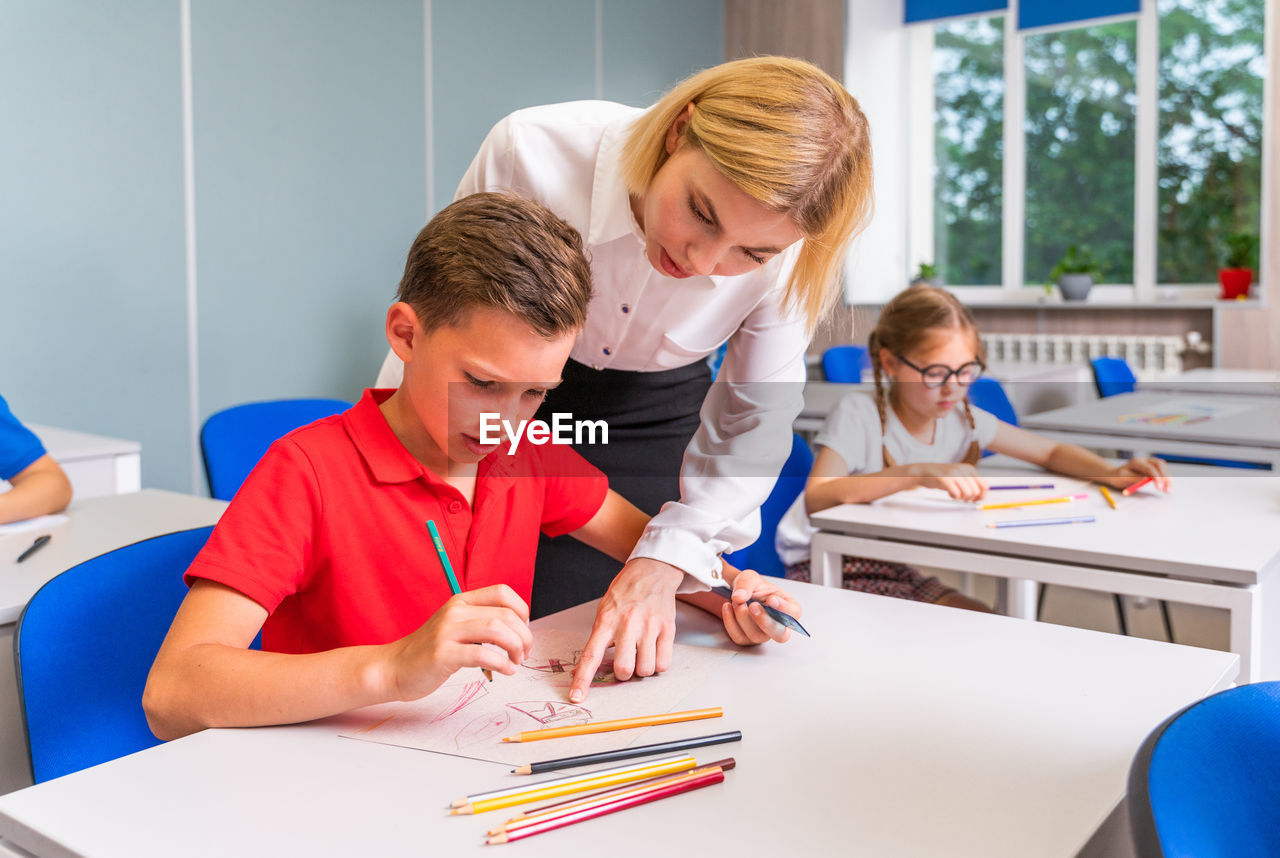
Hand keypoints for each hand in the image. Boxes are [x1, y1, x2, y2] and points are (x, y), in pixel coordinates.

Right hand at [384, 585, 530, 701]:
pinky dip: (501, 663)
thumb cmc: (430, 651)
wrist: (393, 668)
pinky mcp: (442, 654)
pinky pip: (481, 654)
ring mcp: (446, 631)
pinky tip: (505, 671)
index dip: (522, 611)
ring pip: (496, 630)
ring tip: (516, 663)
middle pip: (505, 614)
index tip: (524, 631)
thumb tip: (518, 630)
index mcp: (460, 601)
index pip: (502, 592)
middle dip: (524, 636)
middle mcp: (454, 611)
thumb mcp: (455, 627)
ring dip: (515, 648)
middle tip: (524, 654)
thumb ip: (480, 622)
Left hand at [569, 558, 683, 702]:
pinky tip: (654, 651)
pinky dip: (658, 664)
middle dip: (623, 673)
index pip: (591, 655)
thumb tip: (582, 669)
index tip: (576, 697)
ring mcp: (650, 627)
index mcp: (607, 621)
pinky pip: (664, 663)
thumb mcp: (604, 611)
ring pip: (646, 669)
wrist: (652, 571)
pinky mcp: (667, 629)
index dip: (583, 679)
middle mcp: (628, 624)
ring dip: (642, 669)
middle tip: (625, 662)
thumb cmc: (625, 593)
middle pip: (624, 669)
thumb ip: (597, 639)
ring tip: (641, 654)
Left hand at [718, 568, 801, 645]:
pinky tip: (727, 607)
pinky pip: (739, 637)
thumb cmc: (751, 586)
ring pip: (757, 636)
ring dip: (743, 619)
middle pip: (780, 634)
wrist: (736, 592)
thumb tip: (739, 597)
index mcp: (787, 607)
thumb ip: (746, 584)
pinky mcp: (747, 639)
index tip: (771, 600)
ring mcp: (763, 634)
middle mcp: (778, 624)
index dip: (784, 609)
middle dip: (765, 621)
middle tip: (752, 606)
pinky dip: (730, 623)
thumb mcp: (749, 578)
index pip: (794, 613)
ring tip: (736, 602)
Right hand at [913, 463, 987, 500]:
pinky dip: (954, 497)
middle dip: (970, 498)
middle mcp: (963, 469)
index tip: (974, 499)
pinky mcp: (945, 479)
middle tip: (961, 497)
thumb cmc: (943, 477)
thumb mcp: (960, 477)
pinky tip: (950, 494)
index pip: (984, 485)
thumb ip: (971, 483)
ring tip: (955, 495)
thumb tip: (982, 496)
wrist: (924, 472)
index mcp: (969, 468)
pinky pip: (956, 494)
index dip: (981, 496)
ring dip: (961, 498)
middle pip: (976, 491)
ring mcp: (954, 473)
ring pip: (968, 493)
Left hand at [1108, 457, 1170, 492]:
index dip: (1156, 477)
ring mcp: (1149, 463)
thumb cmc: (1118, 477)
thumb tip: (1144, 479)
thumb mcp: (1122, 478)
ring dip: (1168, 478)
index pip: (1150, 468)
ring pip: (1163, 467)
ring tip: (1168, 491)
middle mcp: (1145, 460)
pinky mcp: (1153, 468)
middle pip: (1160, 465)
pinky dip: (1166, 479)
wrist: (1116, 475)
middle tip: (1167, 490)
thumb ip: (1132, 478)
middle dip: (1165, 477)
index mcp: (1136, 462)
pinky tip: (1167, 486)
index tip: (1159, 488)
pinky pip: (1163, 471)